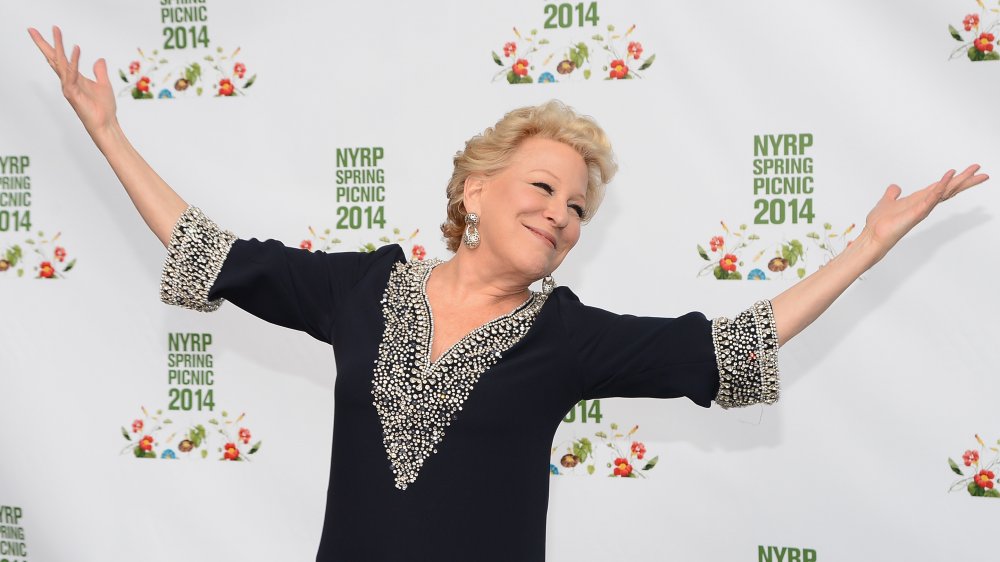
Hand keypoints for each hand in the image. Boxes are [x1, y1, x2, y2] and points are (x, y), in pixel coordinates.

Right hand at [28, 26, 116, 137]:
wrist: (106, 124)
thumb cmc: (103, 108)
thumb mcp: (104, 84)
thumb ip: (100, 72)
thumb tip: (99, 59)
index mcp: (74, 78)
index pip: (61, 59)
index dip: (55, 45)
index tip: (51, 31)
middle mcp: (68, 81)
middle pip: (53, 58)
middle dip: (43, 44)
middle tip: (32, 29)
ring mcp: (68, 87)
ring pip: (60, 63)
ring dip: (58, 46)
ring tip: (55, 31)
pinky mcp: (73, 93)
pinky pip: (72, 74)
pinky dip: (74, 61)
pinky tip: (76, 49)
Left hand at [861, 164, 988, 259]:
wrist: (873, 236)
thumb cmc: (880, 224)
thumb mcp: (887, 202)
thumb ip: (892, 194)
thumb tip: (896, 187)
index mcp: (919, 200)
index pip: (941, 188)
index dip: (955, 180)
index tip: (970, 172)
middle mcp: (924, 204)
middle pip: (949, 190)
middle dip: (966, 181)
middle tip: (983, 173)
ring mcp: (923, 208)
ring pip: (945, 192)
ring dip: (959, 181)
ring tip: (974, 171)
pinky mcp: (918, 212)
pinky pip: (932, 197)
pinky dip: (940, 186)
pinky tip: (949, 176)